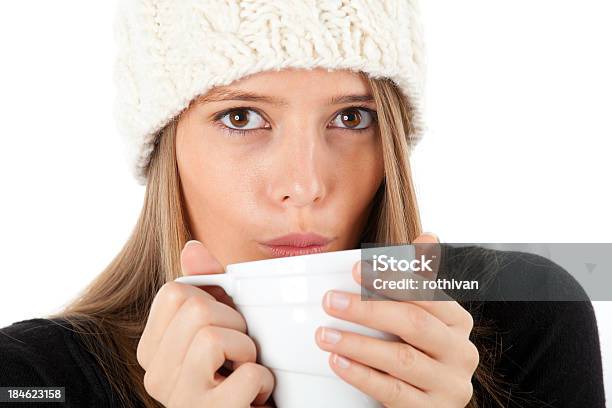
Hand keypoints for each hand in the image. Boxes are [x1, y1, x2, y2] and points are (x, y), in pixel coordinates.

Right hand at [137, 240, 275, 406]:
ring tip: (243, 371)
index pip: (175, 292)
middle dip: (234, 324)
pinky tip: (254, 396)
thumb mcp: (221, 326)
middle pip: (196, 309)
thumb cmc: (235, 375)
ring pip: (213, 336)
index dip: (214, 301)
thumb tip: (192, 247)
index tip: (223, 327)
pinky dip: (263, 382)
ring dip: (247, 351)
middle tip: (238, 353)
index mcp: (152, 349)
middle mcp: (155, 374)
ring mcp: (179, 398)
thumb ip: (205, 288)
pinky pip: (247, 375)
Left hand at [315, 233, 478, 406]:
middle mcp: (461, 352)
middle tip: (330, 301)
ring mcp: (451, 385)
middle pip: (413, 323)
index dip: (390, 280)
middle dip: (367, 310)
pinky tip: (337, 362)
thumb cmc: (418, 353)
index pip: (425, 294)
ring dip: (357, 345)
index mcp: (458, 321)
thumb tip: (428, 237)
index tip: (353, 270)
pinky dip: (361, 375)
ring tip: (325, 334)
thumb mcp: (421, 318)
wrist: (426, 406)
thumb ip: (420, 281)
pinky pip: (392, 392)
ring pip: (401, 359)